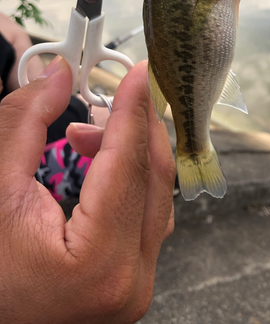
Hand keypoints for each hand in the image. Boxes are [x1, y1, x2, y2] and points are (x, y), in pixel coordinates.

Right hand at [0, 57, 175, 323]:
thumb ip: (24, 126)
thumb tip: (56, 78)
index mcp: (97, 264)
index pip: (126, 166)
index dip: (133, 111)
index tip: (140, 75)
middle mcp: (130, 281)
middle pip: (152, 179)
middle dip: (134, 129)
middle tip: (112, 97)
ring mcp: (136, 285)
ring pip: (155, 196)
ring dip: (130, 155)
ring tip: (85, 137)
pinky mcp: (133, 280)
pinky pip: (146, 216)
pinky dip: (129, 182)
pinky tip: (100, 166)